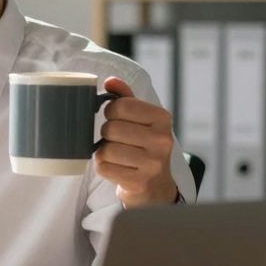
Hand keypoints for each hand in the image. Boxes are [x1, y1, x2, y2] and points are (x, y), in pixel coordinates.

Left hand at [93, 77, 178, 206]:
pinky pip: (103, 167)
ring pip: (106, 149)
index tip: (116, 118)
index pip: (122, 105)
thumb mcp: (141, 119)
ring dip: (104, 151)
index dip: (111, 111)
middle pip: (111, 128)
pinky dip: (103, 166)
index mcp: (162, 118)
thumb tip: (111, 81)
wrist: (156, 185)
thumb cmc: (144, 146)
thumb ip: (125, 98)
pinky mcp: (139, 182)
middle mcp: (162, 140)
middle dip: (107, 133)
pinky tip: (117, 167)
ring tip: (118, 154)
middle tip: (117, 139)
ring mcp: (152, 163)